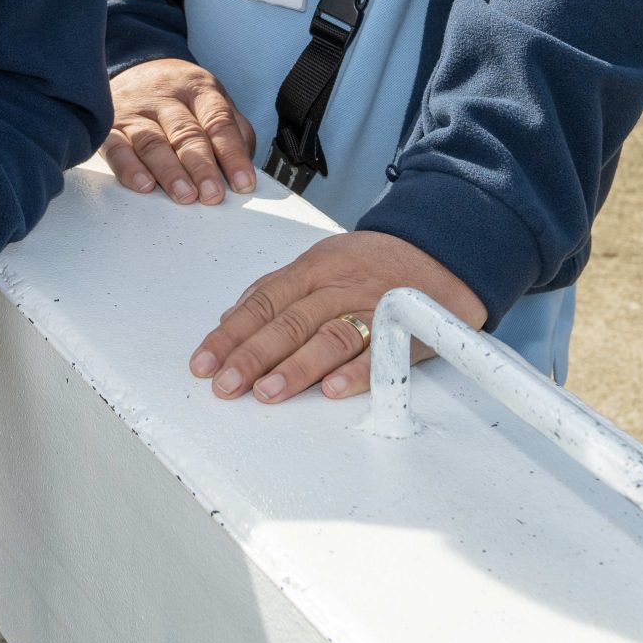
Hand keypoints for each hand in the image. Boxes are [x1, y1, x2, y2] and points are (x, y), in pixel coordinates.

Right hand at [104, 58, 256, 204]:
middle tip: (212, 195)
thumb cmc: (180, 94)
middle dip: (201, 167)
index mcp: (198, 90)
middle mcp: (166, 98)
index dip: (232, 154)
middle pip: (186, 133)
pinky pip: (116, 147)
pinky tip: (143, 185)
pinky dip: (129, 167)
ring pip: (153, 141)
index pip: (218, 122)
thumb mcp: (212, 99)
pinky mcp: (109, 126)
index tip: (242, 184)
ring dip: (169, 171)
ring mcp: (135, 111)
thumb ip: (234, 131)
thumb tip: (244, 168)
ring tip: (184, 195)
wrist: (134, 65)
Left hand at [189, 231, 486, 405]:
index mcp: (311, 270)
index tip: (204, 362)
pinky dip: (356, 371)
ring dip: (295, 367)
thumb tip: (231, 318)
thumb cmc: (371, 262)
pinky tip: (331, 390)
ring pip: (328, 335)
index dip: (230, 334)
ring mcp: (370, 306)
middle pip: (288, 321)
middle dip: (252, 355)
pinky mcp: (404, 328)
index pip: (262, 303)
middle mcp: (337, 286)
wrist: (438, 250)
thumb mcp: (319, 262)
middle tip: (225, 385)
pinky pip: (379, 351)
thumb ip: (276, 290)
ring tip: (266, 392)